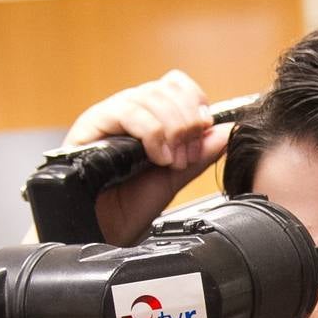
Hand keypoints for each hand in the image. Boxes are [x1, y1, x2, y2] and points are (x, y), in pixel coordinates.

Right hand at [65, 70, 233, 244]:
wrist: (103, 232)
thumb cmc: (129, 209)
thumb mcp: (173, 179)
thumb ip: (199, 155)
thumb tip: (227, 131)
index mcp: (147, 118)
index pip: (175, 85)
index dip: (195, 102)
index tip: (204, 129)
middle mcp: (127, 111)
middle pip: (165, 87)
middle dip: (186, 120)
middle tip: (187, 155)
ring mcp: (108, 116)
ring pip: (148, 96)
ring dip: (171, 129)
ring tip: (170, 162)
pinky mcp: (90, 125)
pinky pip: (127, 111)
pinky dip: (151, 133)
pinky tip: (156, 157)